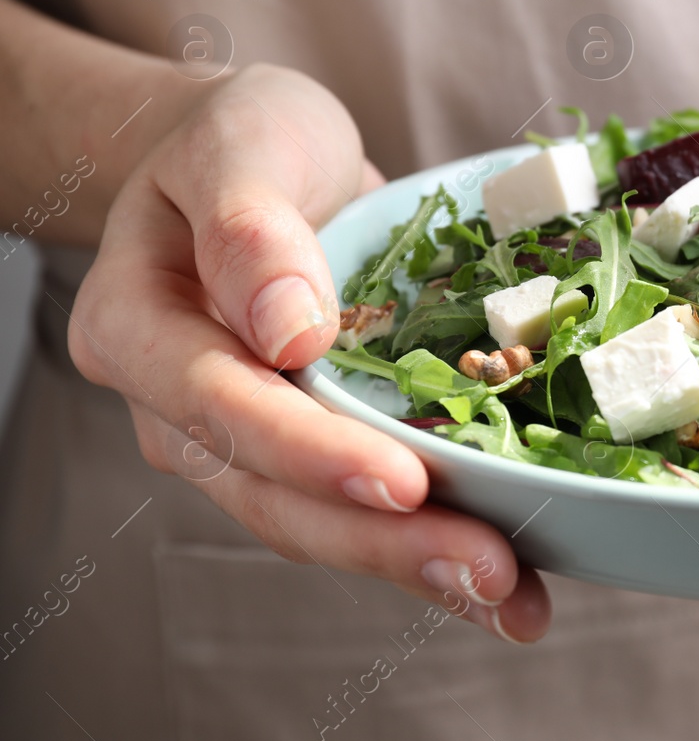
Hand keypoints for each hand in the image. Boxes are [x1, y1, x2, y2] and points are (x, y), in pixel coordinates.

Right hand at [69, 64, 550, 639]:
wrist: (262, 158)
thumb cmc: (244, 139)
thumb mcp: (241, 143)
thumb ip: (250, 230)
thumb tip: (288, 332)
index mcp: (140, 329)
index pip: (221, 408)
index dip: (312, 453)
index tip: (404, 482)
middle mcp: (184, 406)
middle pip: (276, 495)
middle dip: (388, 542)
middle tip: (493, 573)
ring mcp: (250, 437)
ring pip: (325, 523)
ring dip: (422, 566)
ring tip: (517, 601)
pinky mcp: (317, 445)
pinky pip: (370, 506)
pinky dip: (440, 541)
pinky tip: (516, 582)